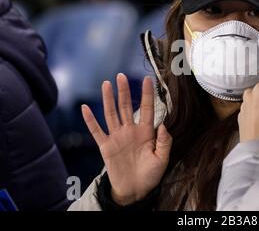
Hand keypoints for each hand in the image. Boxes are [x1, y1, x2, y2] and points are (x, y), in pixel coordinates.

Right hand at [81, 73, 171, 205]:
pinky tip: (85, 108)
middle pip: (126, 106)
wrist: (135, 191)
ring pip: (111, 114)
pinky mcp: (106, 147)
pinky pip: (96, 131)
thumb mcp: (162, 159)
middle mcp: (130, 131)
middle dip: (124, 91)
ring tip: (106, 84)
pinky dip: (90, 120)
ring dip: (108, 99)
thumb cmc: (151, 174)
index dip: (147, 94)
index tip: (148, 79)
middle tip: (121, 76)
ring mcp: (117, 137)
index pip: (147, 108)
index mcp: (146, 132)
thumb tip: (163, 124)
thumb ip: (164, 142)